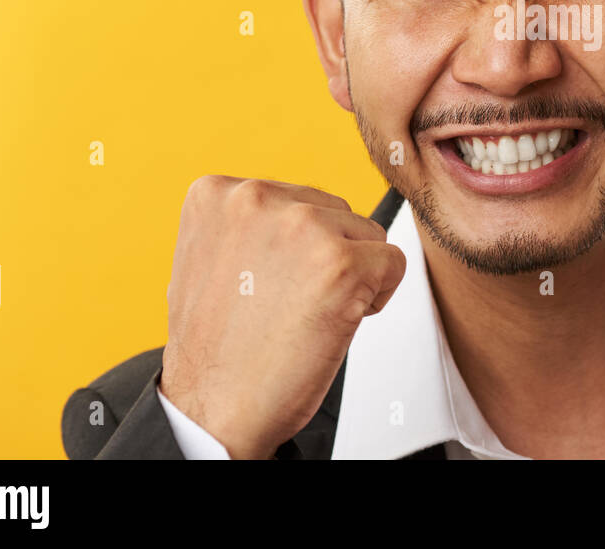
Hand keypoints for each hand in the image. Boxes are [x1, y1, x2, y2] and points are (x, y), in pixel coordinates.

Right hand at [159, 176, 405, 458]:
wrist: (212, 412)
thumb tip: (293, 207)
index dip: (296, 249)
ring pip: (366, 234)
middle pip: (334, 211)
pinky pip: (394, 262)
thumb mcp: (211, 259)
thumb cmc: (216, 349)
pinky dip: (379, 296)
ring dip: (352, 275)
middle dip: (327, 257)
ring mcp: (302, 226)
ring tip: (308, 314)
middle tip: (290, 306)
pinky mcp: (343, 262)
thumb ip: (248, 224)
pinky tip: (337, 323)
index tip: (268, 285)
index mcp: (217, 192)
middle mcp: (256, 197)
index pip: (295, 200)